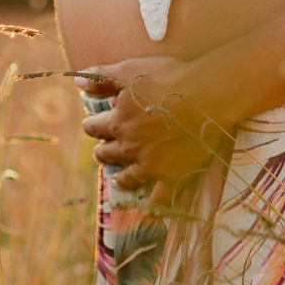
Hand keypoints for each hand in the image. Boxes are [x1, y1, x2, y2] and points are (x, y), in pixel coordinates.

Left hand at [79, 55, 226, 201]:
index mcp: (118, 121)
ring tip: (117, 180)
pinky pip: (160, 199)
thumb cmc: (168, 77)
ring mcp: (150, 165)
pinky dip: (154, 208)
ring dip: (120, 179)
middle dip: (102, 152)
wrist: (206, 94)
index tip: (90, 126)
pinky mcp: (171, 176)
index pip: (95, 128)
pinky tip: (148, 214)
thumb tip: (78, 84)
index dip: (92, 126)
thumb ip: (102, 77)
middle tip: (101, 152)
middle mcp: (129, 147)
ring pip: (128, 177)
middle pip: (108, 153)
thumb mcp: (130, 70)